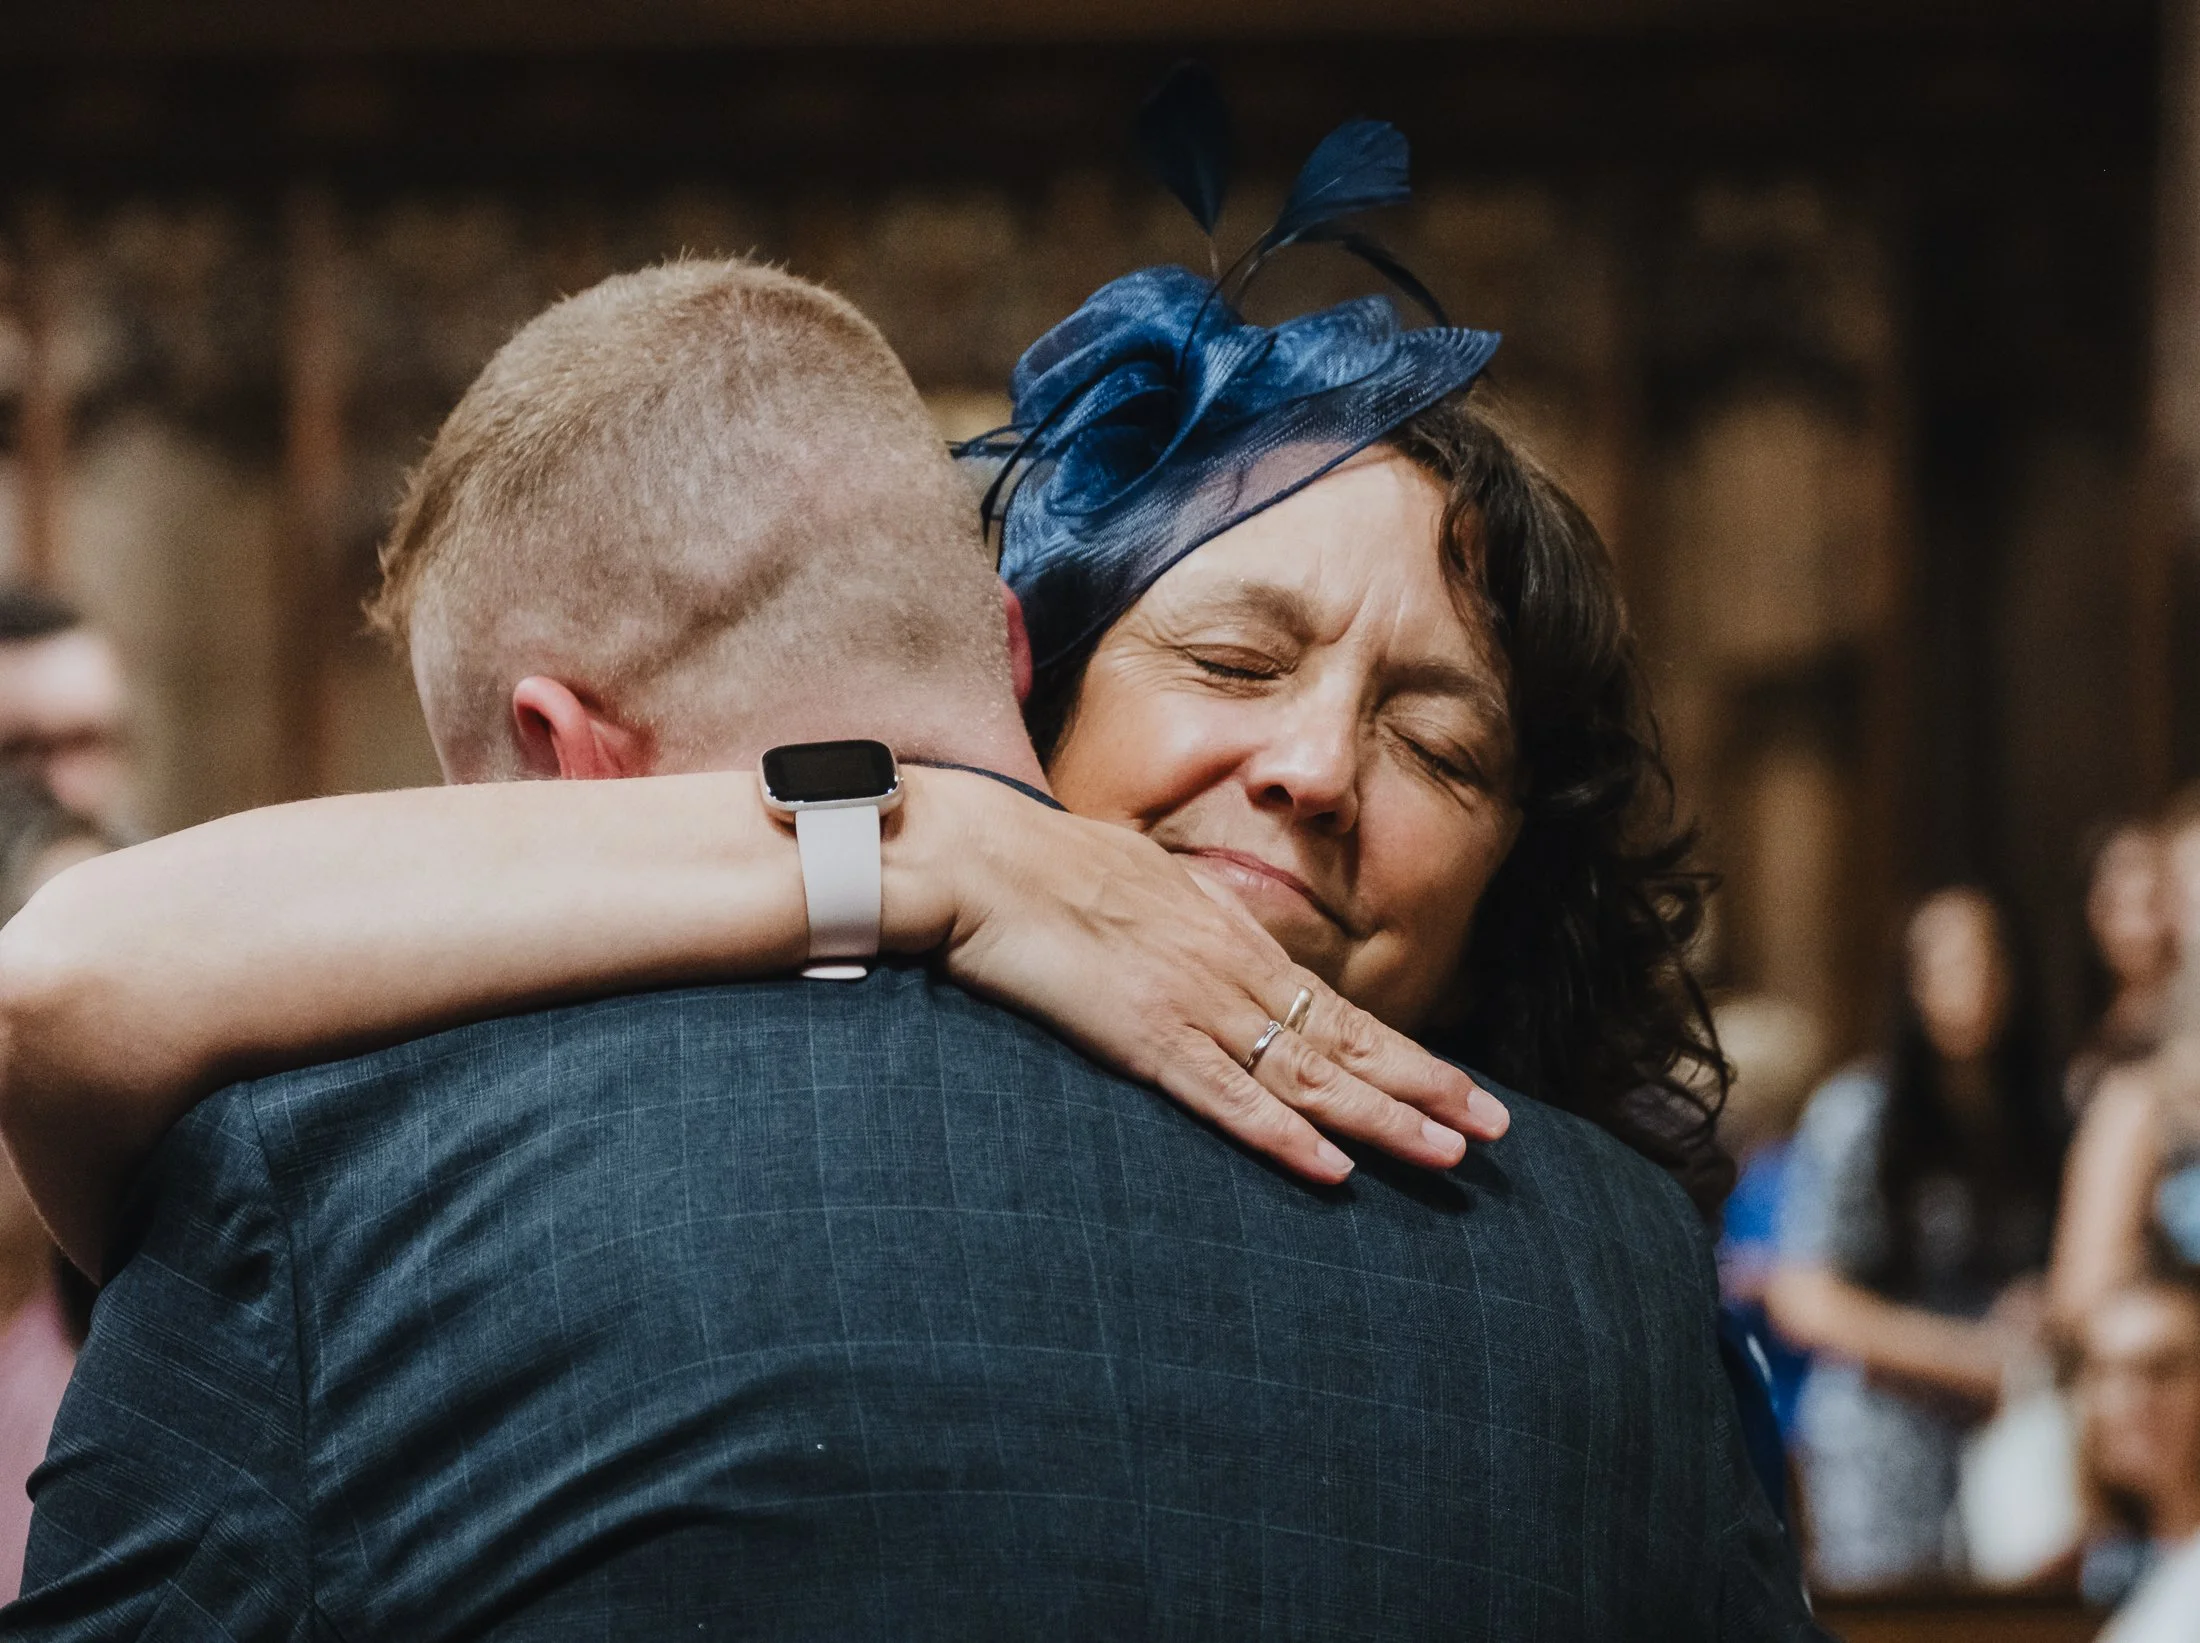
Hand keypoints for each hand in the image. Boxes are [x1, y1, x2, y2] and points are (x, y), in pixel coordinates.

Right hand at [906, 773, 1506, 1184]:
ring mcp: (1193, 1005)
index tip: (1462, 1088)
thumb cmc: (1046, 865)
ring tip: (1449, 1154)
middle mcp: (1229, 972)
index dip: (1405, 1054)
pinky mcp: (1145, 1037)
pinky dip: (1283, 1137)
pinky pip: (1226, 1098)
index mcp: (1229, 937)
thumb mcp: (1142, 882)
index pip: (1336, 1011)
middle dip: (1427, 1089)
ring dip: (1383, 1118)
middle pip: (1345, 1044)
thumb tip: (1209, 940)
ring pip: (1307, 1076)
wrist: (984, 860)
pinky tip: (1333, 1168)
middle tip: (1496, 1134)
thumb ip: (1186, 921)